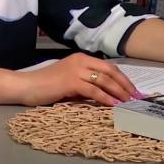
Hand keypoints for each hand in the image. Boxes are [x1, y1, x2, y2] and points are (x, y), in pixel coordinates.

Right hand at [16, 52, 143, 106]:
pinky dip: (105, 98)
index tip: (133, 90)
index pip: (109, 67)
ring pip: (104, 80)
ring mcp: (76, 70)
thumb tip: (108, 95)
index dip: (123, 78)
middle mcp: (81, 61)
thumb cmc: (48, 86)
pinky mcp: (71, 81)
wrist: (27, 86)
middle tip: (136, 97)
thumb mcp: (71, 82)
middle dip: (125, 85)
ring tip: (128, 103)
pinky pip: (93, 90)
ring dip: (118, 92)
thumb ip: (87, 84)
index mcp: (82, 58)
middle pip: (110, 72)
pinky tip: (113, 105)